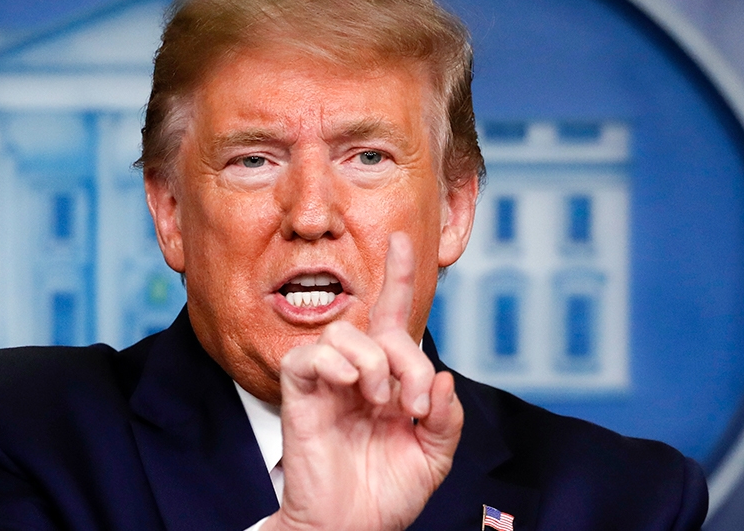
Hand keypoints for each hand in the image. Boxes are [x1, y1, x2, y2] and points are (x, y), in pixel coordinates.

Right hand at [263, 232, 463, 530]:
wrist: (351, 529)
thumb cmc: (386, 494)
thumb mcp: (433, 457)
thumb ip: (444, 418)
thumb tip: (440, 376)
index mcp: (389, 380)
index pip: (393, 318)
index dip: (399, 278)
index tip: (404, 240)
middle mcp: (357, 374)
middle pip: (380, 328)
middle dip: (406, 358)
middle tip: (413, 404)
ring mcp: (326, 383)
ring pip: (343, 335)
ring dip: (372, 362)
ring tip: (380, 401)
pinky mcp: (299, 395)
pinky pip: (307, 357)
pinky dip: (334, 364)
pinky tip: (351, 387)